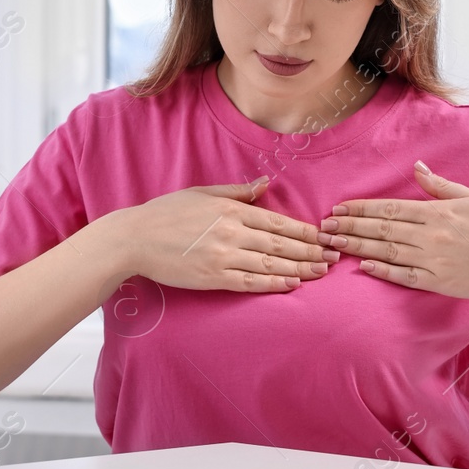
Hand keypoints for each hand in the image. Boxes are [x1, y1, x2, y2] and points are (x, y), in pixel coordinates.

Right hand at [117, 176, 339, 293]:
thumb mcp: (201, 193)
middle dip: (311, 251)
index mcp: (230, 210)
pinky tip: (292, 284)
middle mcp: (231, 233)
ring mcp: (223, 257)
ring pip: (271, 264)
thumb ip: (237, 192)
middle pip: (281, 244)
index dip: (305, 231)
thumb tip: (266, 184)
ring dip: (300, 269)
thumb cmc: (166, 213)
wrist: (135, 238)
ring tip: (322, 272)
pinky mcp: (213, 277)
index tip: (324, 236)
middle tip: (334, 256)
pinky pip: (251, 282)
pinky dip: (274, 284)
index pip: (278, 222)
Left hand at [322, 160, 468, 300]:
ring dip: (357, 248)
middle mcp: (432, 235)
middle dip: (350, 228)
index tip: (338, 209)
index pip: (389, 209)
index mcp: (438, 212)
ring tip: (333, 245)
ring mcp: (436, 260)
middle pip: (381, 230)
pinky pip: (406, 276)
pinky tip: (364, 267)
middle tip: (323, 228)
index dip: (360, 210)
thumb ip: (441, 186)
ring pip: (387, 252)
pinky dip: (383, 271)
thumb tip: (418, 166)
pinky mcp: (443, 282)